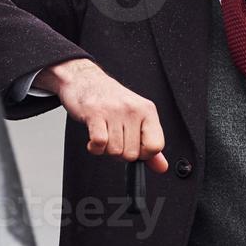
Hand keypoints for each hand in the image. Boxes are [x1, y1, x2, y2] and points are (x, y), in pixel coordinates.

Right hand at [37, 59, 168, 172]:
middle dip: (120, 153)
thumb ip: (148, 143)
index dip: (143, 154)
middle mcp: (132, 109)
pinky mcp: (94, 113)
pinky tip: (94, 140)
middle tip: (114, 138)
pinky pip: (100, 143)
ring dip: (106, 149)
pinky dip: (95, 148)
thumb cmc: (109, 99)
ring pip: (115, 151)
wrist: (84, 79)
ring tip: (103, 134)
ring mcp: (114, 111)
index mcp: (147, 110)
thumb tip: (161, 166)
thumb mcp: (135, 118)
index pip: (155, 146)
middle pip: (132, 153)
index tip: (134, 147)